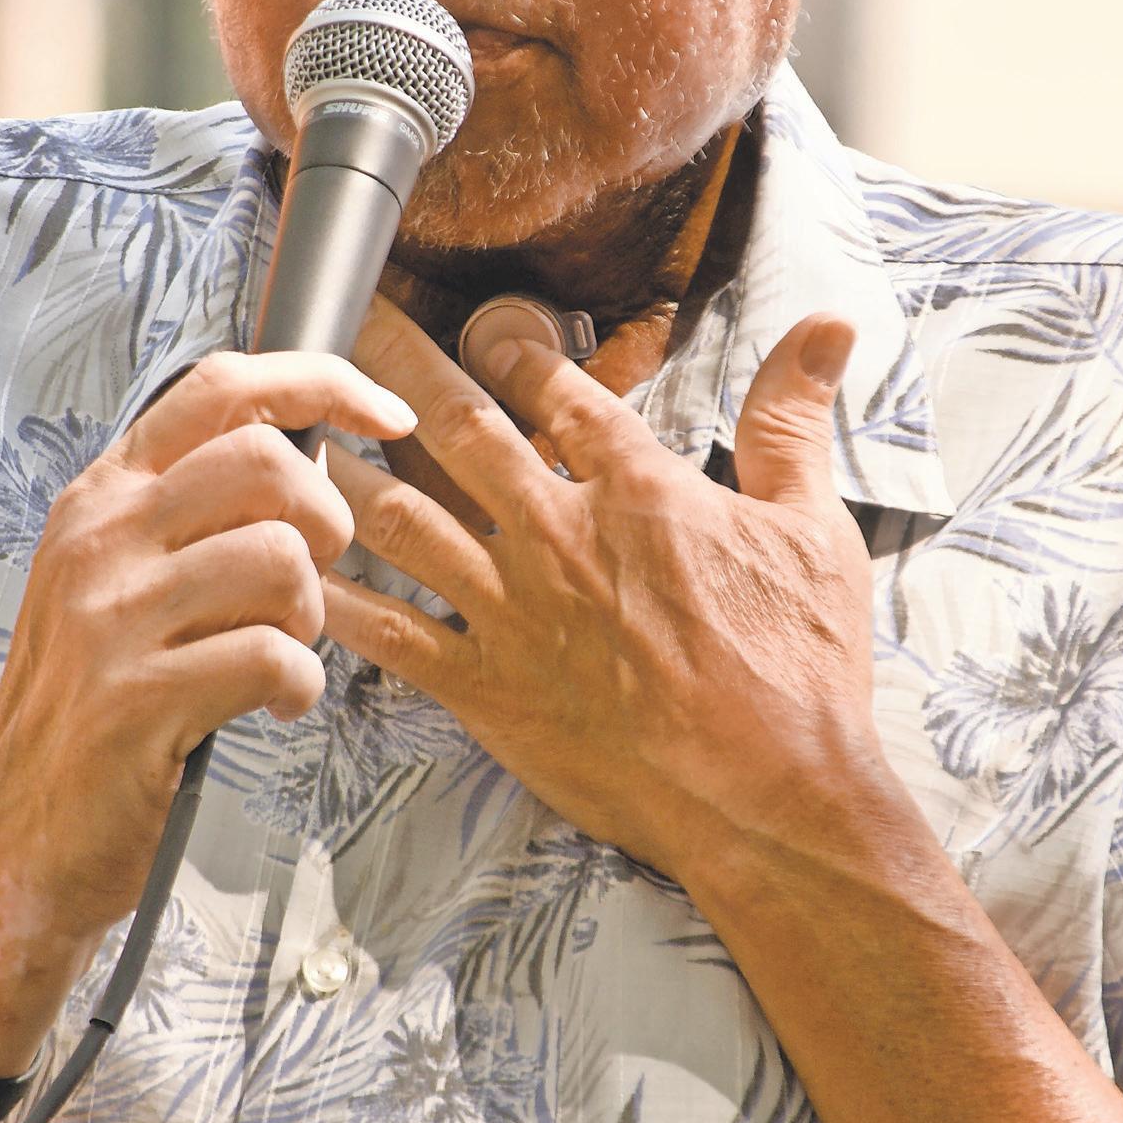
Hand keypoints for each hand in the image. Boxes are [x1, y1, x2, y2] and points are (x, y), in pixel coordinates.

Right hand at [0, 352, 414, 1068]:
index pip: (220, 387)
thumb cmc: (92, 710)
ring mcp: (109, 616)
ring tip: (279, 652)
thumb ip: (189, 514)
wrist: (18, 846)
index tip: (388, 415)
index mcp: (102, 496)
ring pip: (280, 558)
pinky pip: (272, 656)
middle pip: (265, 461)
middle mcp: (98, 538)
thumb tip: (305, 455)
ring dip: (309, 615)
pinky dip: (298, 688)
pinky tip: (271, 707)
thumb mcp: (117, 582)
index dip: (322, 383)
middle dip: (325, 521)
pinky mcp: (134, 697)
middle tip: (310, 584)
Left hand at [320, 298, 875, 879]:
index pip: (555, 389)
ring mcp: (514, 613)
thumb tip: (826, 328)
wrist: (767, 799)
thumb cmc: (798, 671)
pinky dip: (340, 600)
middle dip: (396, 367)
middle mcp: (557, 536)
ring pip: (403, 518)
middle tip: (348, 324)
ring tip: (295, 431)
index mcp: (635, 489)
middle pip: (457, 428)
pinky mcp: (488, 689)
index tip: (484, 324)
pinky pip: (393, 635)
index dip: (511, 344)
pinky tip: (296, 569)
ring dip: (346, 467)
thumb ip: (795, 422)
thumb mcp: (813, 529)